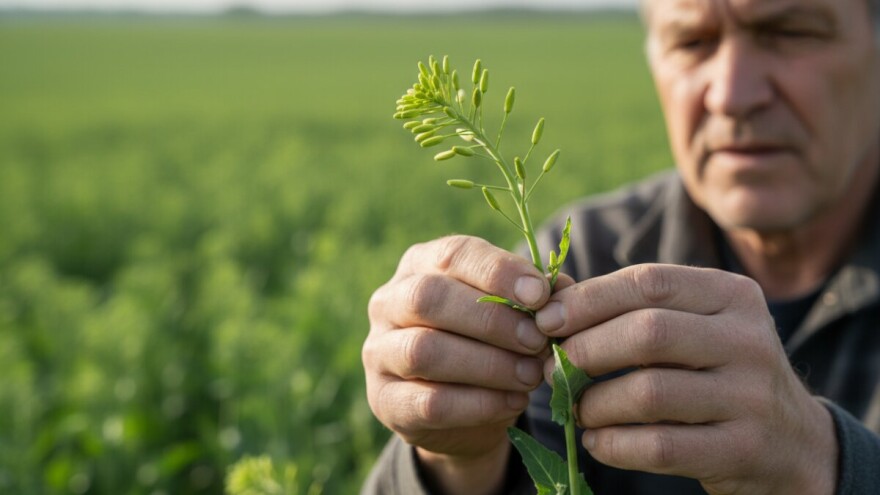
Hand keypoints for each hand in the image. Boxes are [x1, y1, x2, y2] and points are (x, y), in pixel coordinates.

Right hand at [363, 236, 550, 494]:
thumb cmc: (490, 343)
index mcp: (421, 264)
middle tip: (537, 342)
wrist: (462, 410)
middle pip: (429, 298)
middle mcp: (389, 301)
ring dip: (487, 365)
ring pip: (424, 351)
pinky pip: (428, 402)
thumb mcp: (511, 312)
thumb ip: (535, 297)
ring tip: (531, 376)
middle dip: (491, 320)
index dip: (498, 272)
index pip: (453, 254)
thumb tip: (559, 289)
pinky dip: (477, 404)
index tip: (540, 295)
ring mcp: (379, 351)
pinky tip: (512, 403)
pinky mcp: (384, 400)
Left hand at [536, 264, 837, 494]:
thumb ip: (632, 309)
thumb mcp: (694, 327)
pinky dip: (614, 444)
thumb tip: (552, 301)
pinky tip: (596, 441)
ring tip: (576, 407)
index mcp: (732, 295)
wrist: (793, 442)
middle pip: (647, 332)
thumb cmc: (717, 373)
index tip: (546, 320)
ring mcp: (751, 397)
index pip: (649, 282)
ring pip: (649, 392)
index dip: (588, 299)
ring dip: (594, 402)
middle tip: (552, 367)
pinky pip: (659, 446)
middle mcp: (748, 339)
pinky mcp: (742, 449)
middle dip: (586, 350)